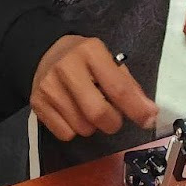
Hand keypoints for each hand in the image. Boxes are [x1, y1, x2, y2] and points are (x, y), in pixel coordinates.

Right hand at [31, 36, 157, 141]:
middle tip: (114, 118)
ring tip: (88, 109)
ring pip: (82, 127)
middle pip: (97, 113)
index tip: (148, 121)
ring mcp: (49, 87)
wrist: (44, 53)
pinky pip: (64, 133)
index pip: (117, 87)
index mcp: (90, 52)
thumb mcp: (107, 60)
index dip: (136, 109)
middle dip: (112, 123)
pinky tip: (72, 113)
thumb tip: (149, 113)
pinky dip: (74, 130)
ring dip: (93, 126)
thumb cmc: (84, 59)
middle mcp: (67, 68)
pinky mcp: (36, 103)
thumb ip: (128, 85)